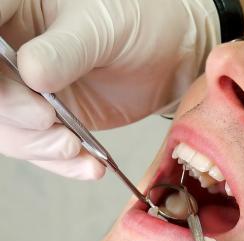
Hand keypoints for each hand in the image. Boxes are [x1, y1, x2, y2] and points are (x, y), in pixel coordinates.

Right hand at [0, 0, 218, 178]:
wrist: (170, 57)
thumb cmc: (138, 23)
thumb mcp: (103, 27)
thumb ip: (66, 50)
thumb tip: (30, 73)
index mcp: (13, 10)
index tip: (12, 86)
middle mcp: (12, 52)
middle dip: (12, 112)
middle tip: (47, 119)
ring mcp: (28, 90)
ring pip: (8, 128)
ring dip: (38, 145)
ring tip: (74, 146)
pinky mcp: (51, 121)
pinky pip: (41, 149)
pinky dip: (63, 163)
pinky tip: (89, 165)